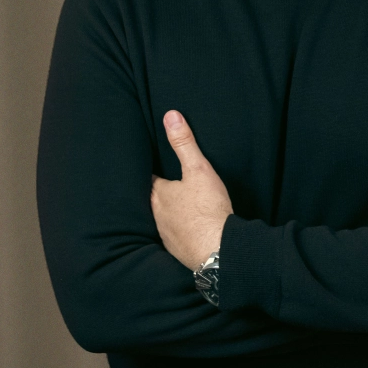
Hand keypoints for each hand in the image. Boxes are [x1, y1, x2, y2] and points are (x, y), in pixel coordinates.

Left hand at [150, 110, 233, 269]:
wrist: (218, 251)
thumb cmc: (208, 209)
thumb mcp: (198, 169)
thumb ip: (184, 143)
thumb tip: (170, 116)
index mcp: (159, 194)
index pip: (148, 179)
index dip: (151, 172)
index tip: (149, 165)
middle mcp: (157, 215)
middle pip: (152, 200)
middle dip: (157, 193)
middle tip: (161, 184)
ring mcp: (165, 235)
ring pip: (161, 219)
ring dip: (167, 213)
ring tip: (173, 206)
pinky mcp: (177, 250)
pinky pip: (173, 237)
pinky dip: (177, 231)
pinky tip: (185, 230)